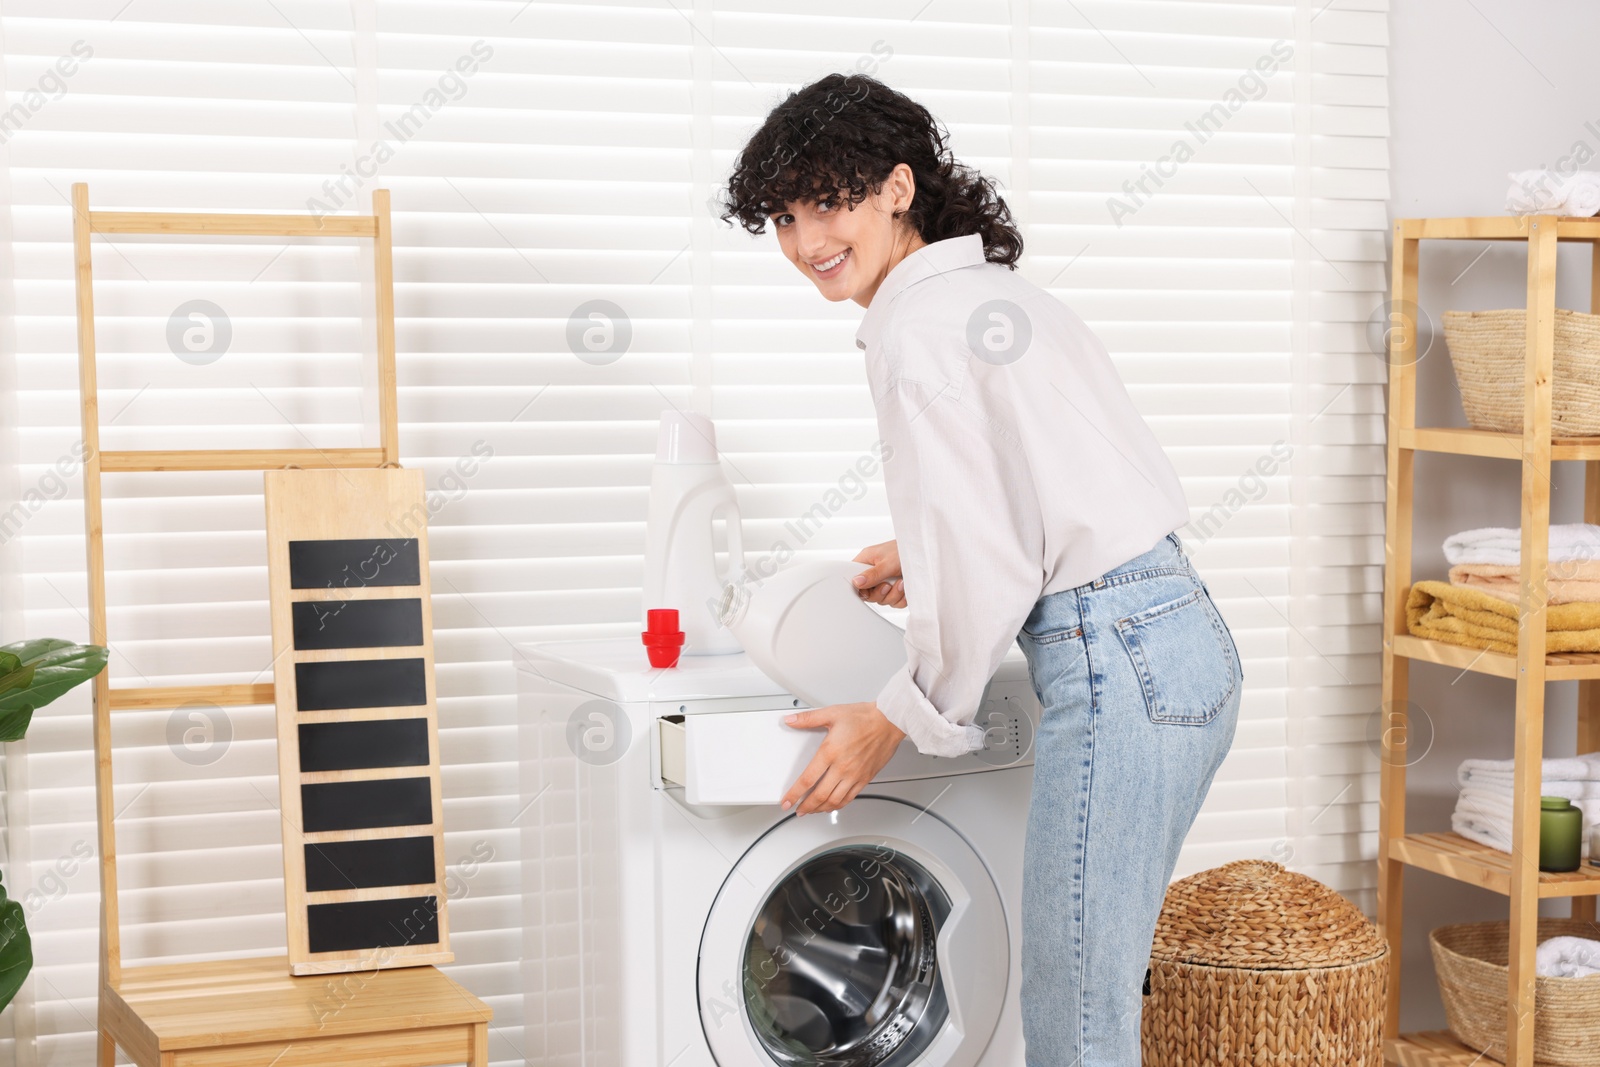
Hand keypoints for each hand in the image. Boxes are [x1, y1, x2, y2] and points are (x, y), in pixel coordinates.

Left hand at [780, 702, 906, 813]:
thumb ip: (808, 719)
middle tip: (797, 809)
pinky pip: (849, 798)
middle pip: (819, 795)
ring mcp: (854, 775)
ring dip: (820, 809)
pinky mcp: (865, 778)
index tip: (787, 801)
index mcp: (830, 752)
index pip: (807, 779)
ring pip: (834, 800)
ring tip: (811, 810)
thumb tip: (791, 721)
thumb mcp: (832, 713)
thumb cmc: (865, 717)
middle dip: (805, 806)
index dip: (794, 794)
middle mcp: (842, 767)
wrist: (889, 721)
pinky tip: (832, 805)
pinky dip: (838, 805)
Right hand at [852, 539, 905, 607]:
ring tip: (901, 583)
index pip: (854, 579)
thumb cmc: (906, 549)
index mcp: (867, 561)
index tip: (868, 589)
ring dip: (894, 594)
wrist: (927, 554)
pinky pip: (894, 602)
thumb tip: (856, 582)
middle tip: (887, 585)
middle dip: (880, 593)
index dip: (859, 588)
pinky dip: (901, 598)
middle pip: (868, 594)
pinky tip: (906, 587)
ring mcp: (886, 582)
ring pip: (882, 600)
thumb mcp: (887, 562)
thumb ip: (872, 574)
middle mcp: (875, 573)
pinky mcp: (896, 590)